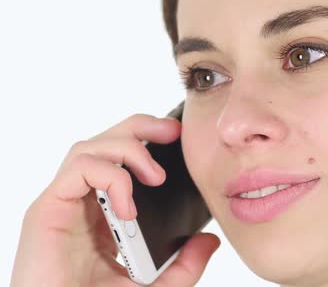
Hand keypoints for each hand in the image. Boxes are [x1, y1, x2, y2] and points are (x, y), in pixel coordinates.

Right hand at [11, 114, 219, 285]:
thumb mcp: (152, 286)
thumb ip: (182, 266)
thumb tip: (210, 241)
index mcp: (102, 213)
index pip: (120, 159)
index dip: (148, 140)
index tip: (180, 137)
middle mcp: (80, 202)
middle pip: (104, 143)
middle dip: (141, 127)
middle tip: (173, 131)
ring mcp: (62, 204)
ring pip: (89, 148)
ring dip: (128, 150)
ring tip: (157, 177)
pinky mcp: (46, 211)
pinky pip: (79, 170)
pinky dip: (110, 178)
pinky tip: (128, 208)